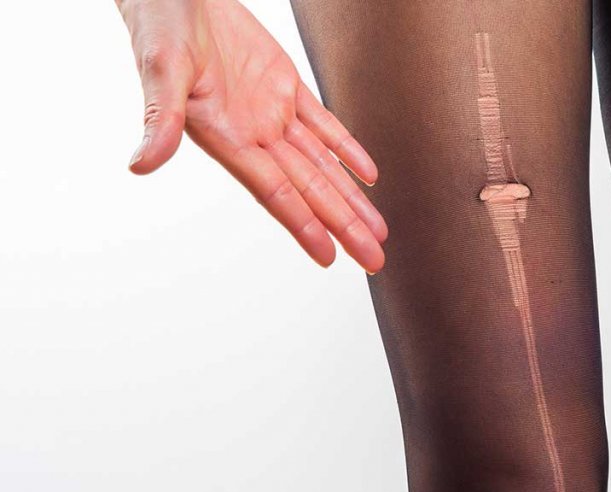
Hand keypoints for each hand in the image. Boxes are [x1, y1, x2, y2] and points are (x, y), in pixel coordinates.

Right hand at [116, 0, 386, 272]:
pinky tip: (366, 175)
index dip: (305, 225)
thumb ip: (161, 118)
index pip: (275, 192)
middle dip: (343, 226)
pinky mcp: (283, 84)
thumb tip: (142, 163)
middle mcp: (253, 133)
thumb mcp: (161, 67)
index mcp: (226, 137)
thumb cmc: (159, 22)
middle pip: (309, 190)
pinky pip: (322, 124)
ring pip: (322, 164)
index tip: (329, 256)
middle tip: (373, 258)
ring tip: (376, 229)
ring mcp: (270, 111)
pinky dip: (345, 148)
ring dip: (350, 198)